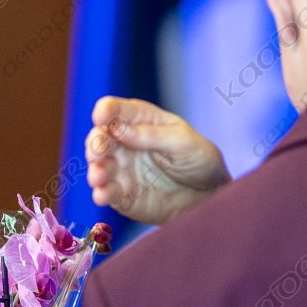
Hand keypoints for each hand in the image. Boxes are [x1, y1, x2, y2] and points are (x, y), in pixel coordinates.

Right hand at [85, 96, 227, 225]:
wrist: (210, 195)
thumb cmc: (199, 159)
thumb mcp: (183, 141)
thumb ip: (151, 135)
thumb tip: (118, 128)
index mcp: (141, 121)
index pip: (117, 110)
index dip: (106, 111)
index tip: (101, 117)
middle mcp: (125, 143)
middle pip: (101, 137)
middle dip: (96, 142)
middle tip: (98, 151)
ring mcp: (121, 169)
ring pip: (98, 165)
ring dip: (95, 170)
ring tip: (98, 176)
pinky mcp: (122, 194)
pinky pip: (106, 192)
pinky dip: (101, 193)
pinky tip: (102, 195)